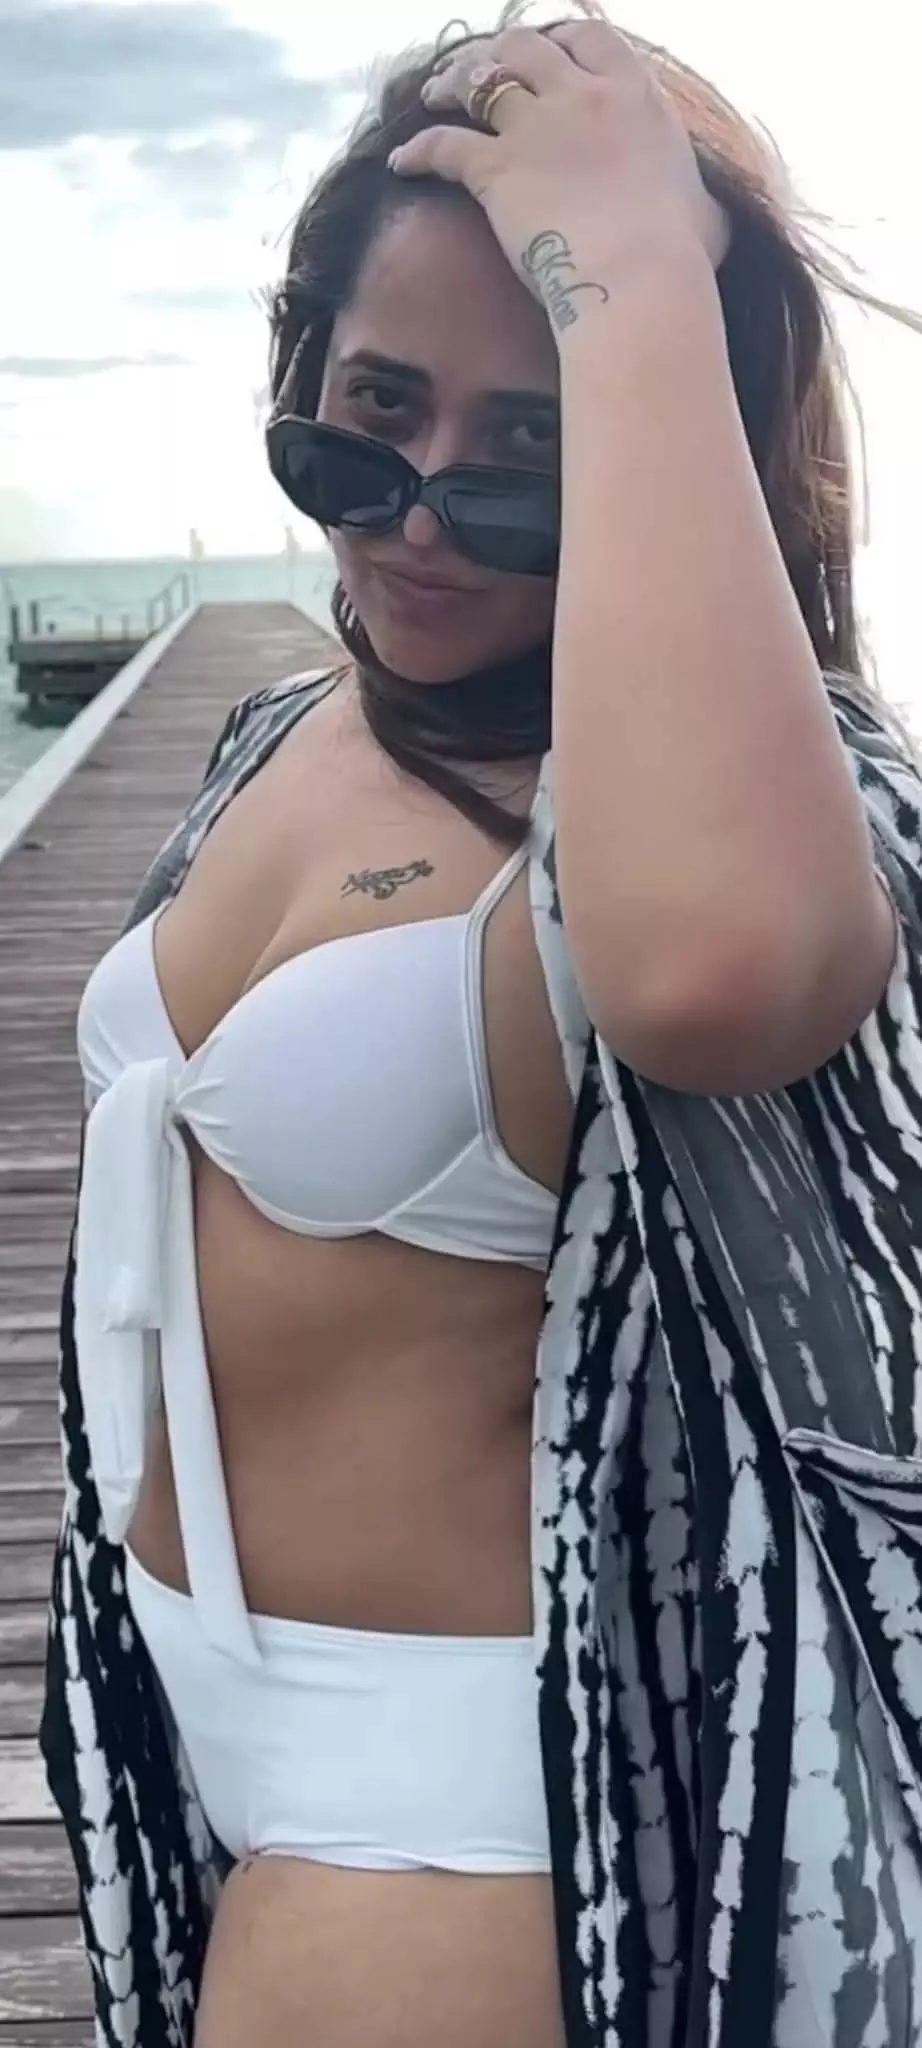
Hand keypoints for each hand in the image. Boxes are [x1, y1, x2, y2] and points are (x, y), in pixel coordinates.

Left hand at [389, 22, 728, 337]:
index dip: (562, 42)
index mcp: (638, 97)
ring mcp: (539, 127)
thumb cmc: (680, 261)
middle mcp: (585, 97)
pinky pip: (445, 146)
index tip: (546, 55)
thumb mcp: (707, 216)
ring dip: (452, 82)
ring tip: (433, 96)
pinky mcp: (499, 168)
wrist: (642, 283)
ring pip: (480, 78)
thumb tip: (709, 217)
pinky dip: (419, 151)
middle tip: (477, 72)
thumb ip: (698, 199)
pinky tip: (402, 162)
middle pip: (527, 45)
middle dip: (497, 51)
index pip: (592, 40)